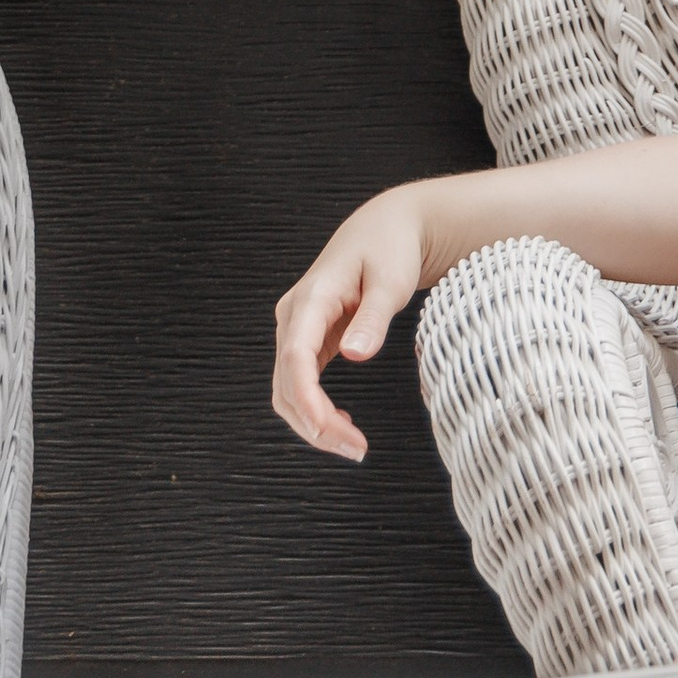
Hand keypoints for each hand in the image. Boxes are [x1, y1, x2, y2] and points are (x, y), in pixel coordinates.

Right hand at [272, 189, 429, 459]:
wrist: (386, 227)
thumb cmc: (390, 248)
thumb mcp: (391, 280)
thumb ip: (373, 317)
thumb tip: (354, 355)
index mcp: (311, 298)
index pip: (295, 358)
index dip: (307, 401)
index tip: (331, 431)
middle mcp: (294, 315)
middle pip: (286, 383)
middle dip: (315, 424)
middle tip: (356, 450)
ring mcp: (297, 328)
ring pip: (288, 388)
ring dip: (313, 423)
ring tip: (353, 446)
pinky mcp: (307, 337)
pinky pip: (299, 381)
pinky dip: (315, 409)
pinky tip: (342, 424)